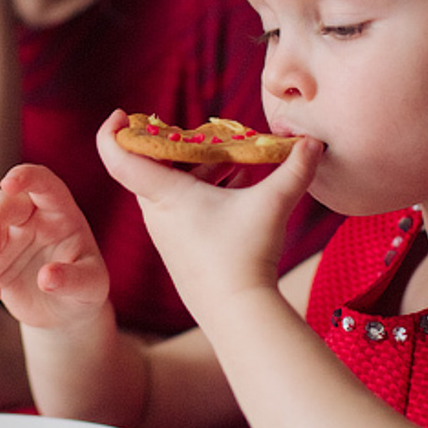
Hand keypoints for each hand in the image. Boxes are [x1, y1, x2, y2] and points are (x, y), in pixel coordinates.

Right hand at [0, 163, 111, 329]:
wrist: (66, 312)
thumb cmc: (86, 288)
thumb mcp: (92, 286)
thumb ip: (74, 280)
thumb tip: (47, 278)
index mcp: (58, 210)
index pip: (41, 182)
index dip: (25, 177)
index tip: (8, 183)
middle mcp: (28, 217)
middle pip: (0, 205)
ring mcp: (5, 237)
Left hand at [95, 110, 322, 319]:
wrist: (238, 315)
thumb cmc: (246, 256)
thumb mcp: (272, 205)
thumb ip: (295, 170)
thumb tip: (314, 142)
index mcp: (165, 195)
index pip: (119, 158)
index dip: (113, 132)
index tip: (121, 112)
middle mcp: (158, 212)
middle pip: (155, 165)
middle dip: (182, 144)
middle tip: (208, 134)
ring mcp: (167, 231)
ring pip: (174, 185)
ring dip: (201, 167)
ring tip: (236, 159)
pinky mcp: (181, 246)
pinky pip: (184, 206)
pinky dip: (207, 189)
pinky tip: (240, 184)